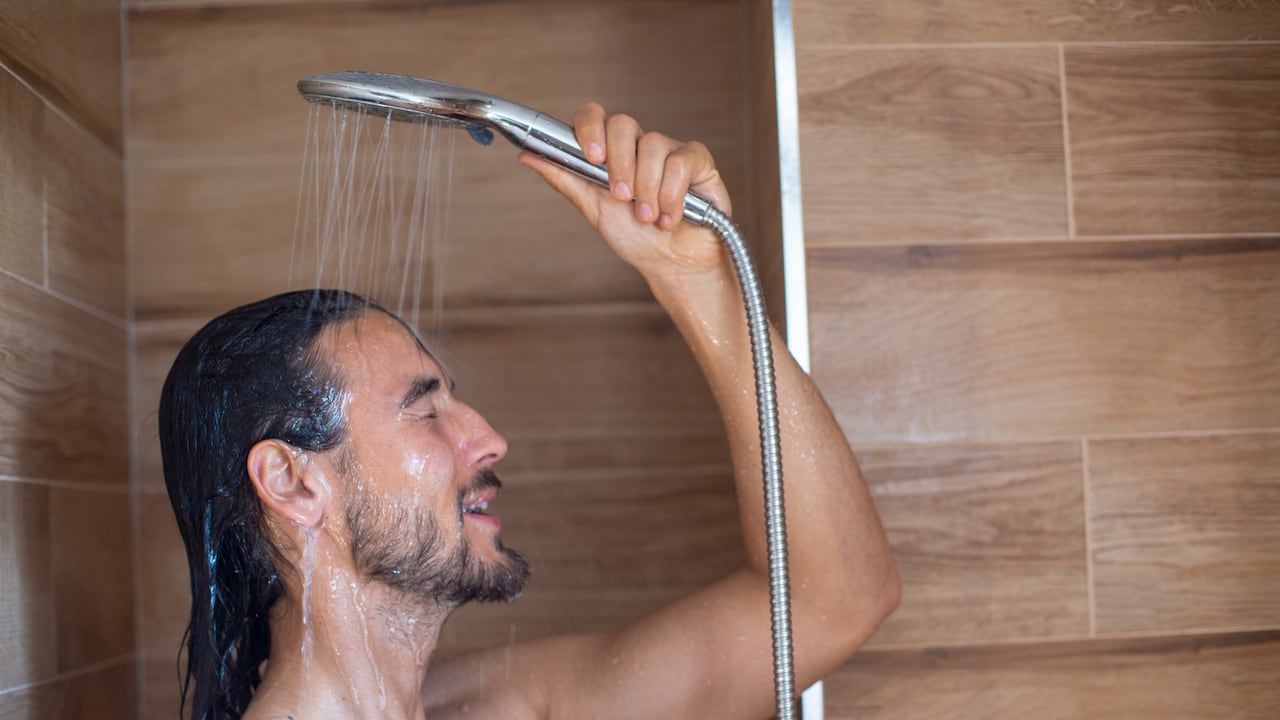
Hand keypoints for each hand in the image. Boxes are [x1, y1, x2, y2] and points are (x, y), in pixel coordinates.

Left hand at [517, 103, 733, 283]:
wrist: (674, 264)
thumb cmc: (636, 238)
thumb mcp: (594, 209)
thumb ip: (565, 179)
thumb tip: (526, 155)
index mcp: (611, 152)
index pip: (594, 117)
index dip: (590, 128)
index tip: (592, 157)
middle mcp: (639, 145)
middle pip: (624, 124)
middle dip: (619, 164)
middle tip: (622, 198)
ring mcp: (670, 149)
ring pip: (653, 145)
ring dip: (647, 189)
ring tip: (649, 217)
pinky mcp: (697, 160)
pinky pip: (680, 162)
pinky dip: (672, 194)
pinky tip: (671, 217)